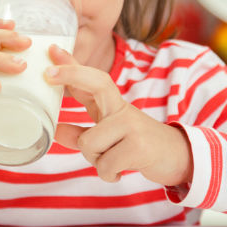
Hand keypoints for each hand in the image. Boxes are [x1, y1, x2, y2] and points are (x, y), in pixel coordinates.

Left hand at [46, 44, 192, 186]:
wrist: (178, 158)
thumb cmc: (138, 146)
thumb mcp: (108, 137)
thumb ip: (82, 133)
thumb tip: (56, 130)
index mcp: (113, 105)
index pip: (92, 80)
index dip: (72, 67)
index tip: (53, 52)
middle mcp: (122, 109)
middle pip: (95, 84)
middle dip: (70, 75)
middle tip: (48, 74)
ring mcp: (132, 125)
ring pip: (89, 143)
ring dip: (95, 160)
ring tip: (111, 162)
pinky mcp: (139, 146)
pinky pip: (105, 164)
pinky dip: (109, 174)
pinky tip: (119, 171)